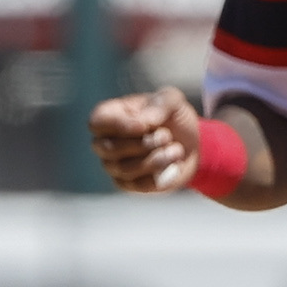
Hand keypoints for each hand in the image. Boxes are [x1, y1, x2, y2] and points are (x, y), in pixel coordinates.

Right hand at [85, 85, 203, 194]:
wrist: (190, 144)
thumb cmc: (173, 118)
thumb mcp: (172, 100)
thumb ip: (159, 104)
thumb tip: (143, 121)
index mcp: (108, 116)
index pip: (96, 123)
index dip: (119, 126)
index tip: (145, 126)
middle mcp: (104, 142)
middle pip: (109, 149)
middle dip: (143, 144)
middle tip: (167, 136)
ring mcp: (113, 166)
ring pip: (125, 169)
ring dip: (156, 159)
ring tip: (176, 150)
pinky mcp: (128, 184)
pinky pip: (138, 185)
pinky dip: (161, 176)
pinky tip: (172, 164)